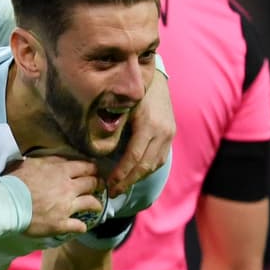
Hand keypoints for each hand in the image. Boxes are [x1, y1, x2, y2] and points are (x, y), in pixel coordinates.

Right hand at [8, 156, 101, 236]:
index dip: (92, 168)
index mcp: (61, 172)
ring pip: (91, 203)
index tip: (94, 170)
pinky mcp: (61, 224)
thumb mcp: (31, 163)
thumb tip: (59, 160)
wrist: (7, 204)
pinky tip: (82, 227)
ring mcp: (66, 207)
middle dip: (98, 183)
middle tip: (99, 185)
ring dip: (96, 204)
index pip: (85, 167)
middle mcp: (68, 188)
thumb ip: (49, 161)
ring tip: (97, 205)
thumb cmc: (15, 181)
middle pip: (92, 183)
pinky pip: (79, 226)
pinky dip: (82, 226)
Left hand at [107, 73, 173, 195]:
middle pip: (145, 165)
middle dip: (128, 181)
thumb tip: (98, 149)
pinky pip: (160, 158)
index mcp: (148, 124)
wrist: (155, 77)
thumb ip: (113, 126)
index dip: (121, 175)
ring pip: (154, 164)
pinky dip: (147, 168)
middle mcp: (163, 131)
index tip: (109, 185)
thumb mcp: (120, 106)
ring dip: (138, 177)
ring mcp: (169, 133)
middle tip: (113, 192)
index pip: (134, 157)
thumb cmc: (131, 90)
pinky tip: (134, 173)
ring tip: (121, 185)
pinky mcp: (171, 134)